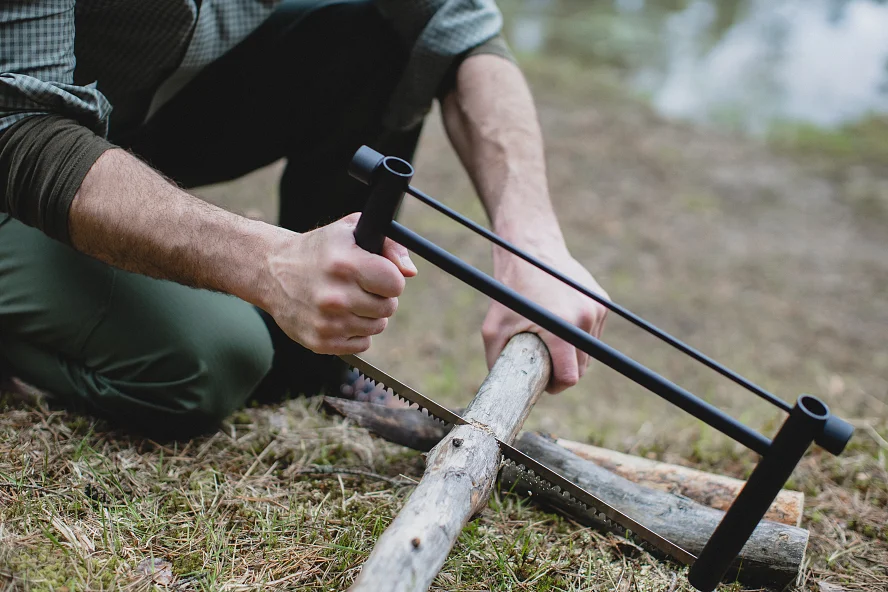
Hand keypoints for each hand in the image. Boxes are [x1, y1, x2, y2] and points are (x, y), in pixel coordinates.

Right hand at [262, 213, 415, 353]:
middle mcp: (335, 296)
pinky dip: (355, 332)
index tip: (376, 274)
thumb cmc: (319, 250)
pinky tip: (339, 316)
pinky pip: (362, 344)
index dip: (390, 278)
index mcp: (345, 264)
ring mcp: (326, 322)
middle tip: (358, 286)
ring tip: (347, 299)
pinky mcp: (320, 342)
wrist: (272, 271)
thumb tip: (409, 272)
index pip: (396, 284)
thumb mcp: (352, 231)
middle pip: (388, 308)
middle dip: (379, 296)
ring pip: (377, 327)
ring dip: (368, 315)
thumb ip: (390, 246)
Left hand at [482, 246, 608, 393]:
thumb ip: (498, 362)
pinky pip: (594, 333)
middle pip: (582, 367)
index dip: (556, 385)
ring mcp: (597, 309)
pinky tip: (561, 322)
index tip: (545, 382)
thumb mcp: (494, 328)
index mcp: (561, 329)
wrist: (531, 251)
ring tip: (550, 339)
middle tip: (544, 363)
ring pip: (590, 351)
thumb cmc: (510, 291)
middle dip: (564, 370)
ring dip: (573, 353)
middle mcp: (584, 318)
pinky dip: (580, 335)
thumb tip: (503, 389)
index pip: (570, 377)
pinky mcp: (602, 302)